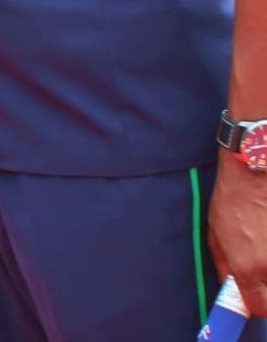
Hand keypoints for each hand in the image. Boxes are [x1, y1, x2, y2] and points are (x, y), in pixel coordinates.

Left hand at [211, 162, 266, 315]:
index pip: (259, 306)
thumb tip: (229, 285)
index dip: (256, 304)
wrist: (256, 170)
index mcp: (247, 267)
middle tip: (261, 271)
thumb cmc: (232, 198)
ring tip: (264, 241)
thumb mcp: (216, 233)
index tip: (254, 297)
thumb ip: (224, 265)